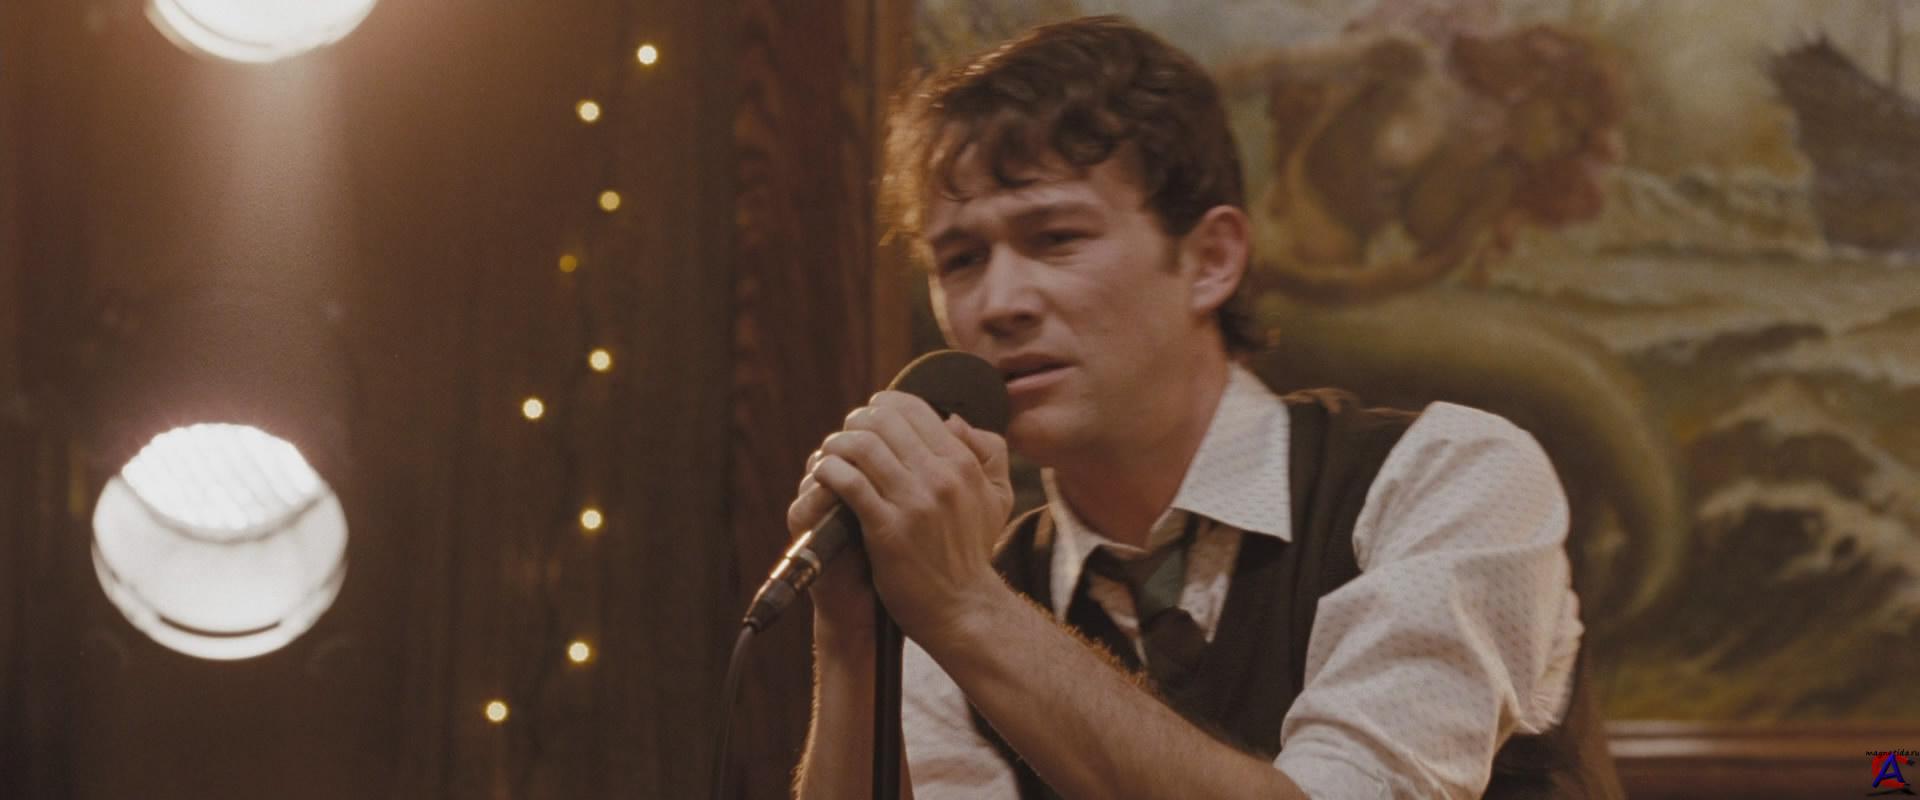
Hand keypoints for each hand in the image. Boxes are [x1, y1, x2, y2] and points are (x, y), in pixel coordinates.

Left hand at [803, 390, 1014, 644]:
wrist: (962, 607)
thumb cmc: (972, 551)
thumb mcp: (996, 496)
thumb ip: (987, 451)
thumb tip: (952, 419)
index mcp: (962, 463)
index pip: (913, 409)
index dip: (882, 405)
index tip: (869, 417)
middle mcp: (939, 476)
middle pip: (882, 421)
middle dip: (855, 422)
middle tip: (844, 436)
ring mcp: (912, 502)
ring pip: (860, 446)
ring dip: (836, 445)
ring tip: (829, 456)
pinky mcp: (887, 529)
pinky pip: (848, 482)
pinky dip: (829, 472)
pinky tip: (823, 476)